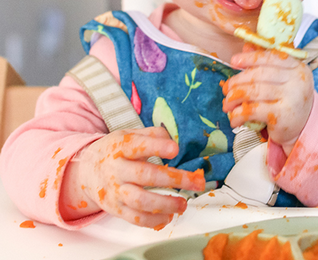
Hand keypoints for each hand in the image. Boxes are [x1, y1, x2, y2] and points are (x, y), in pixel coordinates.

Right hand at [60, 127, 204, 228]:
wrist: (86, 170)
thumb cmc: (115, 150)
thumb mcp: (129, 134)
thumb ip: (152, 134)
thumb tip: (173, 140)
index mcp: (121, 147)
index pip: (138, 145)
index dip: (157, 147)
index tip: (175, 149)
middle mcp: (117, 169)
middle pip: (145, 176)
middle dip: (173, 179)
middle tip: (195, 181)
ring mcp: (115, 191)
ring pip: (140, 201)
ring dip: (166, 204)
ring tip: (184, 203)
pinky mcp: (116, 209)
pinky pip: (135, 218)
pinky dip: (154, 220)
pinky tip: (169, 215)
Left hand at [223, 44, 313, 154]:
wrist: (305, 127)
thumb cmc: (289, 99)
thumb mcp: (282, 79)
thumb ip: (265, 63)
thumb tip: (246, 46)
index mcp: (298, 67)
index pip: (271, 57)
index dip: (250, 58)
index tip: (233, 61)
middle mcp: (297, 80)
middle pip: (259, 74)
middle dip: (238, 81)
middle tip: (226, 89)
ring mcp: (292, 98)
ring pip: (254, 92)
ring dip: (235, 98)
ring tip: (227, 104)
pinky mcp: (283, 116)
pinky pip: (253, 110)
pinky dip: (239, 114)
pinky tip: (234, 118)